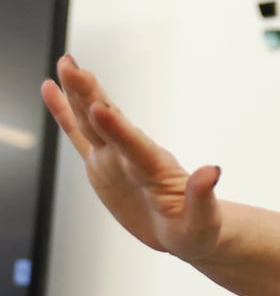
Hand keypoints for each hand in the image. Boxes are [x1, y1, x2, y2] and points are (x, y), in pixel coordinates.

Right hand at [41, 56, 224, 262]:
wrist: (187, 231)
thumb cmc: (197, 229)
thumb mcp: (203, 220)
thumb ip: (203, 196)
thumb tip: (213, 172)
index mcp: (155, 171)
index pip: (135, 147)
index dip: (118, 130)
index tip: (100, 108)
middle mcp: (132, 157)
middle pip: (109, 124)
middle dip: (91, 97)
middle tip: (74, 67)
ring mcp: (116, 157)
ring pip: (92, 122)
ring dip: (78, 94)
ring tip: (66, 64)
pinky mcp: (102, 163)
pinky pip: (78, 134)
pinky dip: (64, 112)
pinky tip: (51, 88)